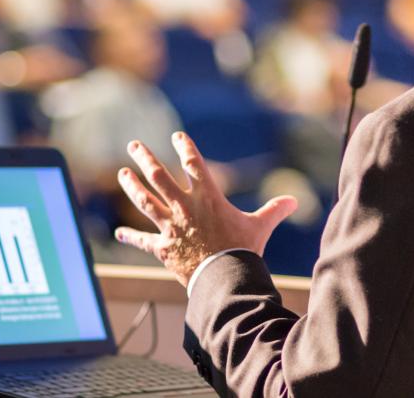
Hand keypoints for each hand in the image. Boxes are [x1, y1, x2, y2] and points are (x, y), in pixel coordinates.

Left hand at [114, 132, 298, 286]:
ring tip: (122, 174)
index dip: (185, 148)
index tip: (177, 136)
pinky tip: (119, 232)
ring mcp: (171, 227)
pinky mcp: (163, 248)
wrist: (225, 278)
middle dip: (145, 159)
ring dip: (132, 186)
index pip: (193, 164)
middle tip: (134, 146)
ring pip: (145, 201)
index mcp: (208, 197)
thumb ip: (274, 210)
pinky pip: (143, 240)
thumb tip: (294, 200)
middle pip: (159, 176)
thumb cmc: (243, 250)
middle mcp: (184, 207)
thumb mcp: (260, 226)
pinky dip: (131, 236)